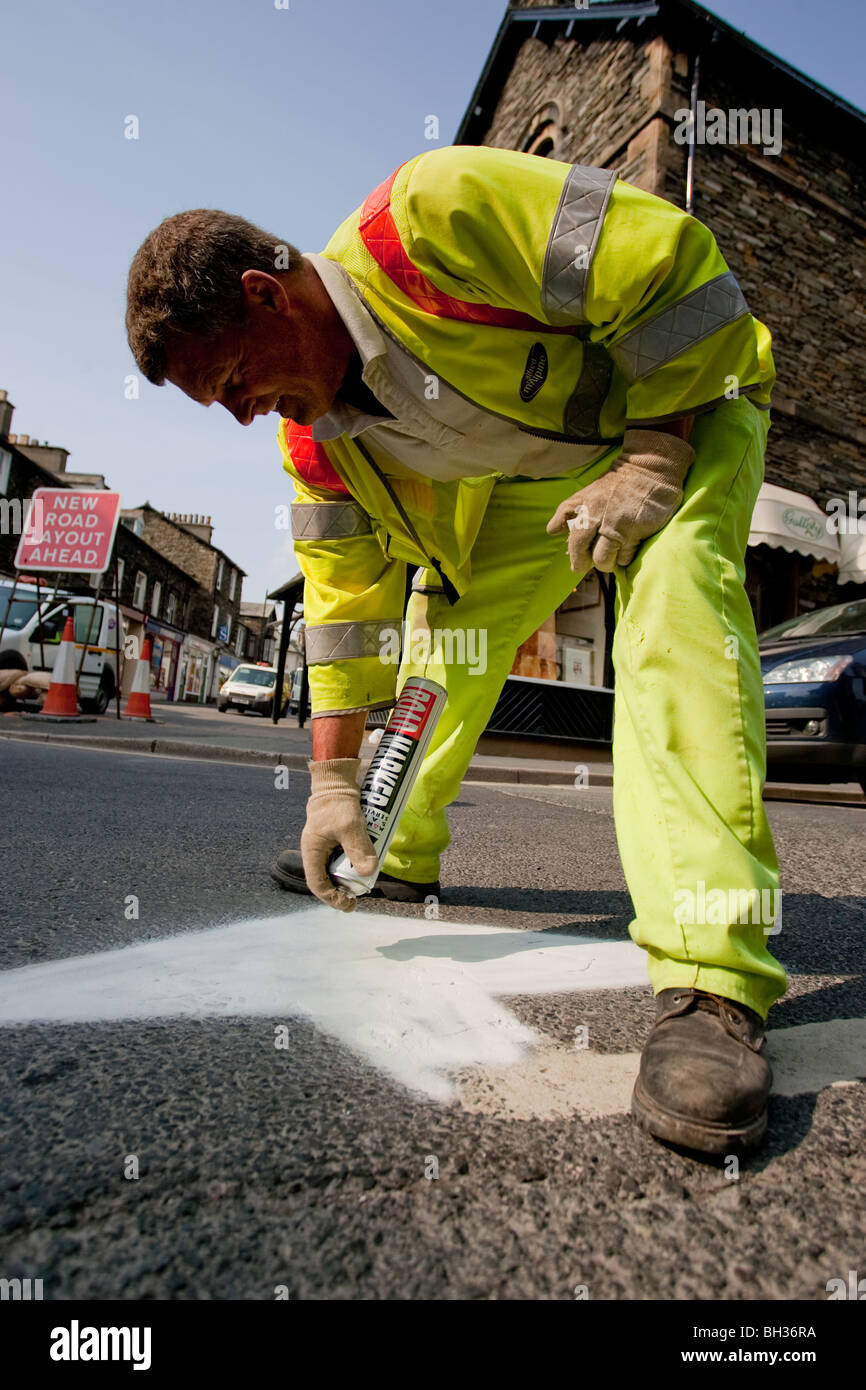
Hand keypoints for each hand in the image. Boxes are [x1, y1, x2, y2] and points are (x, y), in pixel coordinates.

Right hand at [300, 758, 378, 911]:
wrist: (337, 781)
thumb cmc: (338, 802)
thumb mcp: (350, 826)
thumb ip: (359, 848)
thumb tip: (369, 872)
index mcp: (312, 851)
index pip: (317, 884)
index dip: (332, 898)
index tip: (349, 904)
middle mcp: (316, 851)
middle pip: (327, 880)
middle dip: (342, 890)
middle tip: (359, 896)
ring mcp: (325, 846)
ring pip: (335, 870)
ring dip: (349, 877)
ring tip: (364, 882)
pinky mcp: (335, 840)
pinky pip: (343, 858)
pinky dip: (353, 864)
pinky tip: (365, 864)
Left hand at [546, 428, 694, 572]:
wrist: (649, 471)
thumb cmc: (616, 485)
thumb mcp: (586, 493)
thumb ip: (567, 512)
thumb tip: (551, 531)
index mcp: (583, 507)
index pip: (573, 541)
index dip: (574, 555)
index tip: (577, 562)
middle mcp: (597, 517)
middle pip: (582, 553)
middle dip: (584, 564)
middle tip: (590, 564)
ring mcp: (617, 526)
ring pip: (604, 560)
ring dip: (607, 563)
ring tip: (612, 555)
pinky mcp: (635, 532)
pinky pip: (625, 557)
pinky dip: (625, 557)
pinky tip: (628, 547)